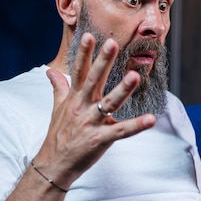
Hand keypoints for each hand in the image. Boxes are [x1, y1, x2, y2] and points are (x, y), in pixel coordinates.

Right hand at [35, 33, 155, 187]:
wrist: (54, 165)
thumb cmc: (59, 135)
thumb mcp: (57, 109)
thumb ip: (59, 88)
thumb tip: (49, 71)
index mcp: (74, 98)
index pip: (78, 71)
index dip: (84, 54)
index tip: (89, 36)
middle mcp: (82, 107)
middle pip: (94, 80)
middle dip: (103, 62)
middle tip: (112, 43)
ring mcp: (91, 123)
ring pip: (109, 103)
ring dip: (122, 90)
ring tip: (135, 76)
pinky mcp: (100, 139)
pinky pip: (121, 131)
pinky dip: (136, 126)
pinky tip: (151, 119)